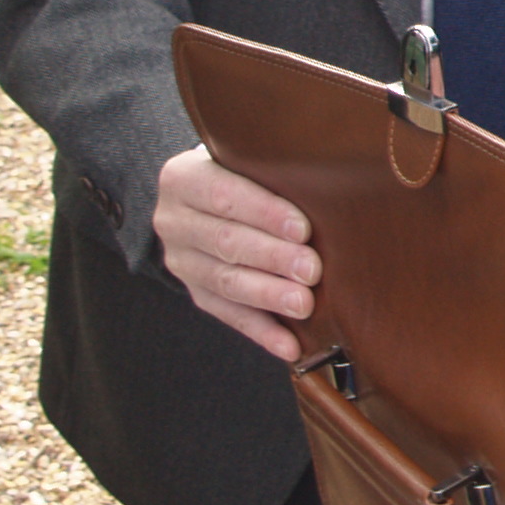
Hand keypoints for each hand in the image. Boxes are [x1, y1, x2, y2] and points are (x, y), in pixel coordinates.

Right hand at [154, 145, 317, 362]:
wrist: (209, 196)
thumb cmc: (248, 173)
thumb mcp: (250, 159)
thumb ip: (276, 169)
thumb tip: (331, 186)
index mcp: (183, 178)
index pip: (223, 195)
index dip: (264, 213)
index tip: (303, 229)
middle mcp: (173, 220)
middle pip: (225, 241)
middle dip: (272, 258)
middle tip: (311, 270)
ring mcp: (181, 260)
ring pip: (225, 281)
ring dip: (268, 296)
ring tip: (304, 305)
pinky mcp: (194, 291)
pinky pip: (229, 315)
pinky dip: (262, 332)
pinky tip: (290, 345)